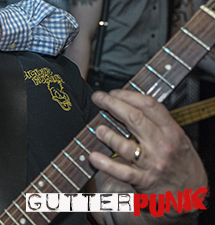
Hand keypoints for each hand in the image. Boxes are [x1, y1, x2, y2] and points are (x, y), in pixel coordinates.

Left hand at [89, 89, 206, 221]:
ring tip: (98, 129)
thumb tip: (131, 106)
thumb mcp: (178, 139)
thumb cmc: (182, 164)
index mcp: (172, 132)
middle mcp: (163, 146)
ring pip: (126, 145)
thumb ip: (158, 124)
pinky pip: (122, 172)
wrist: (192, 194)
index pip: (149, 106)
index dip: (128, 96)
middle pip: (134, 118)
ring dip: (108, 135)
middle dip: (112, 105)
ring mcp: (153, 164)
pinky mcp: (144, 181)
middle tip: (98, 99)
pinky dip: (106, 164)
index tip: (113, 93)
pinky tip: (94, 157)